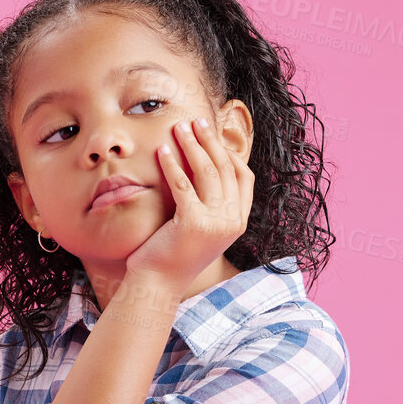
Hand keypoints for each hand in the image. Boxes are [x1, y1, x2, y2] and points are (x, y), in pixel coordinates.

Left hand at [124, 116, 253, 294]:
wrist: (157, 283)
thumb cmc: (173, 254)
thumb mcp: (201, 227)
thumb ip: (211, 204)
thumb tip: (207, 168)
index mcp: (238, 222)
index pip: (245, 177)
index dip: (229, 152)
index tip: (211, 136)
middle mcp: (232, 222)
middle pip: (225, 168)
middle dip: (209, 140)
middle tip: (195, 120)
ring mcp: (215, 223)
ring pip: (207, 172)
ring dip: (192, 145)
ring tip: (178, 127)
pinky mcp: (193, 223)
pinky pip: (183, 184)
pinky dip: (172, 164)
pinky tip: (161, 150)